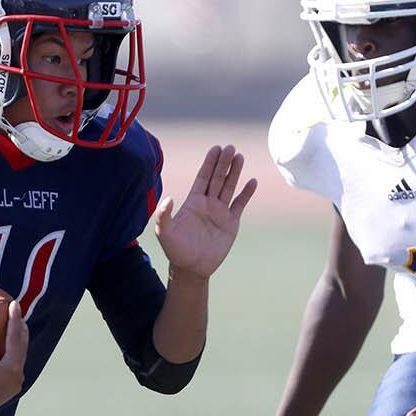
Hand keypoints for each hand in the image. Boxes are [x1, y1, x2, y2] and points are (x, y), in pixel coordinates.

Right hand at [0, 301, 28, 415]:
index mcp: (13, 367)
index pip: (16, 338)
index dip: (15, 319)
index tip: (13, 304)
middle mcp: (16, 377)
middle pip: (22, 348)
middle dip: (20, 331)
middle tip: (17, 316)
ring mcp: (11, 386)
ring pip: (17, 359)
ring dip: (15, 345)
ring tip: (12, 333)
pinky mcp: (4, 392)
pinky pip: (8, 369)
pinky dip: (6, 357)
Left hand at [156, 145, 257, 279]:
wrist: (192, 268)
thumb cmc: (175, 250)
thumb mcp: (164, 233)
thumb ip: (163, 215)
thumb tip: (168, 198)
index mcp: (193, 202)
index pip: (203, 177)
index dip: (209, 163)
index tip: (216, 148)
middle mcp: (207, 203)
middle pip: (217, 178)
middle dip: (223, 163)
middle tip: (231, 147)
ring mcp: (220, 212)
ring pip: (229, 187)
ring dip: (235, 172)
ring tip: (240, 156)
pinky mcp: (231, 223)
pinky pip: (240, 204)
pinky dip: (246, 193)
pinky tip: (252, 181)